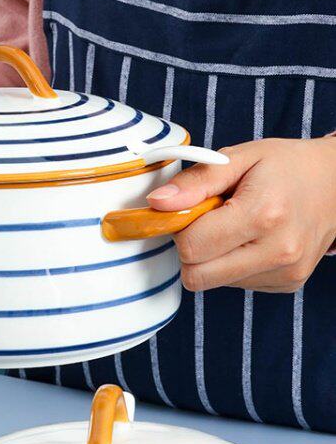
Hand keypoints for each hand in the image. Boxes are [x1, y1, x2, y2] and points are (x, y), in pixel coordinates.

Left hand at [146, 137, 335, 292]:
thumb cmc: (287, 166)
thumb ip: (195, 182)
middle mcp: (277, 251)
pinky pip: (235, 285)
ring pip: (213, 282)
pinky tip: (251, 241)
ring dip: (212, 258)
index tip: (192, 210)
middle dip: (191, 250)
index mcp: (263, 215)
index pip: (190, 247)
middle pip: (196, 275)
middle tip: (207, 222)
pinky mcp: (287, 284)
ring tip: (236, 227)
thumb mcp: (241, 158)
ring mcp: (285, 273)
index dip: (180, 229)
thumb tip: (156, 204)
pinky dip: (232, 265)